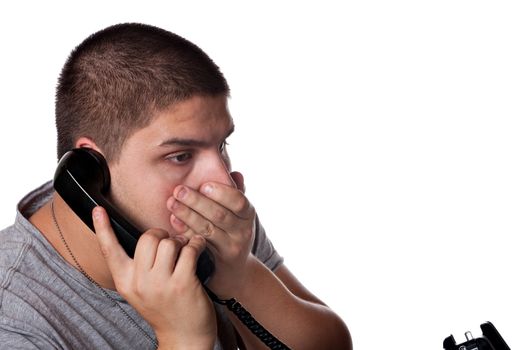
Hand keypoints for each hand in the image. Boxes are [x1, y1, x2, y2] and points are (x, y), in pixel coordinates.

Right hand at [92, 206, 215, 348]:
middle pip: (148, 238)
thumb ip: (139, 267)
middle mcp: (139, 283)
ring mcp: (160, 284)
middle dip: (162, 235)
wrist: (184, 338)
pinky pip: (189, 250)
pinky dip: (196, 245)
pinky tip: (198, 249)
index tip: (96, 209)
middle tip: (171, 244)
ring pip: (169, 242)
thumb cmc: (165, 309)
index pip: (109, 250)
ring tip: (186, 250)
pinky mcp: (182, 284)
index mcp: (125, 282)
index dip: (102, 228)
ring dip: (181, 242)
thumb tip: (149, 237)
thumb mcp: (142, 291)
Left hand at [166, 171, 256, 297]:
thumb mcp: (238, 213)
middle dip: (197, 201)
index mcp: (248, 214)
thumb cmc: (232, 231)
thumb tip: (235, 173)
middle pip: (219, 215)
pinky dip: (185, 232)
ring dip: (187, 215)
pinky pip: (199, 244)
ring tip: (171, 203)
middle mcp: (243, 231)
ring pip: (207, 229)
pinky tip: (173, 223)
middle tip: (179, 190)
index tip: (203, 185)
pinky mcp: (217, 260)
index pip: (239, 201)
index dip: (221, 193)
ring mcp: (231, 247)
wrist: (236, 270)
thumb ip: (235, 193)